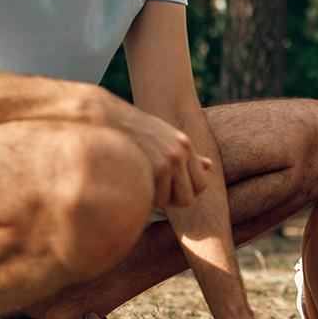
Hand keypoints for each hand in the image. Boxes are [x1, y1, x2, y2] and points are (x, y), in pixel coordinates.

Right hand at [101, 94, 211, 208]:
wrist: (109, 118)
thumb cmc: (135, 130)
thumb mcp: (166, 136)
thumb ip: (187, 154)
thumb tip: (208, 165)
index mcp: (185, 146)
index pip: (201, 185)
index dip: (186, 191)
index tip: (170, 187)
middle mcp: (181, 154)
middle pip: (188, 198)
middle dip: (172, 199)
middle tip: (154, 189)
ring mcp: (169, 161)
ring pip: (168, 200)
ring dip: (155, 198)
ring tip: (140, 183)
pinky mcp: (154, 167)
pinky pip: (156, 197)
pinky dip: (145, 197)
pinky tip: (134, 184)